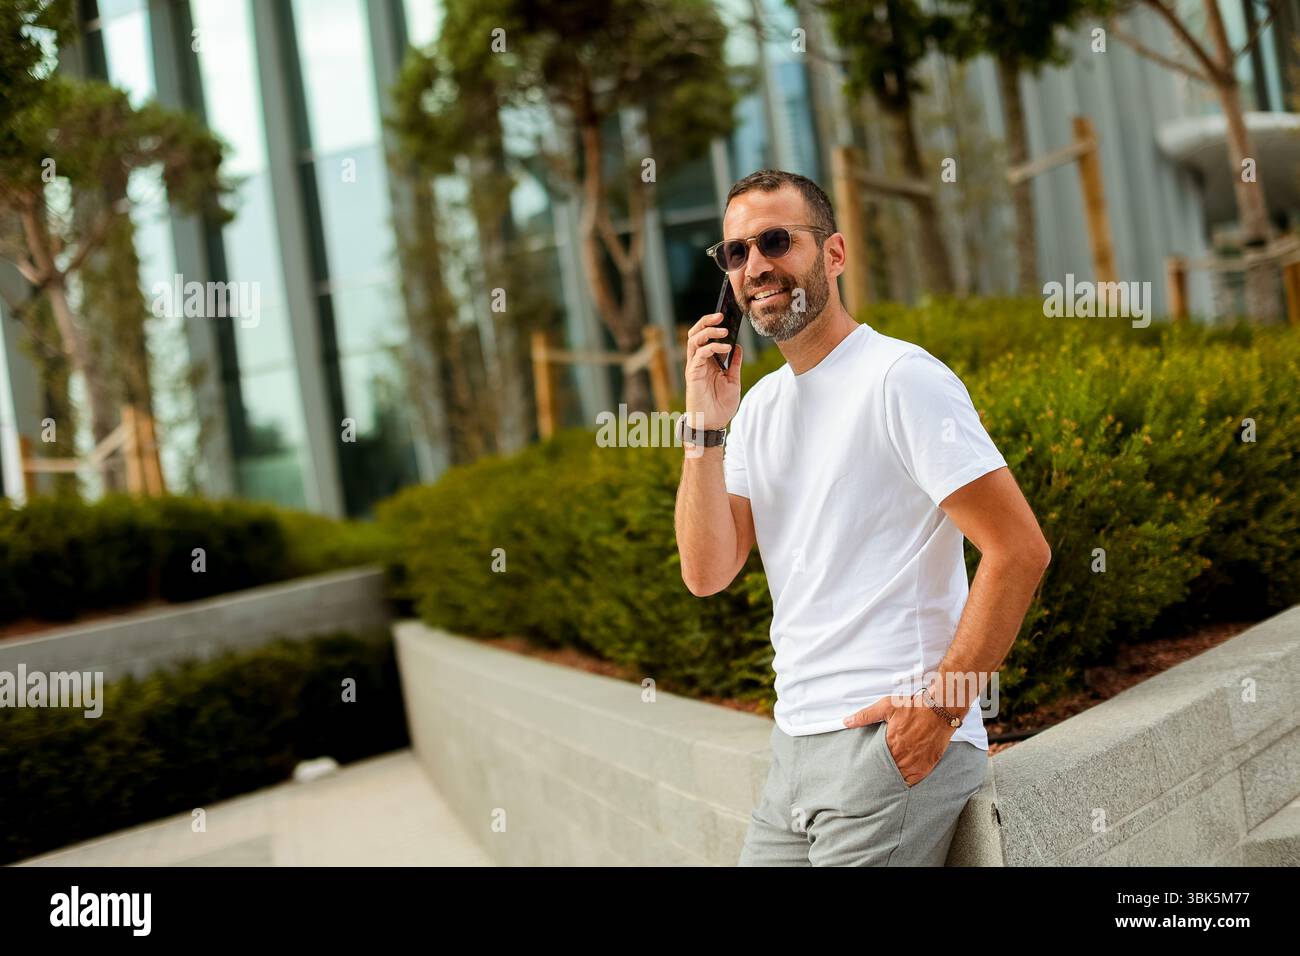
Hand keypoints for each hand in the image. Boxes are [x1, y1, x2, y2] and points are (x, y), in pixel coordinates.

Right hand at [683, 311, 741, 431]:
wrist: (713, 424)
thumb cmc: (721, 406)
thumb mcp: (733, 381)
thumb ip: (735, 364)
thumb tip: (738, 346)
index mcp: (707, 361)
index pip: (706, 337)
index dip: (714, 325)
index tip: (727, 316)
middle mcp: (698, 361)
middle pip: (696, 333)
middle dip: (706, 321)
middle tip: (721, 315)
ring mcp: (694, 366)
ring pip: (694, 340)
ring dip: (708, 331)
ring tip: (724, 329)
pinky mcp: (693, 374)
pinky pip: (699, 354)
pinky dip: (712, 347)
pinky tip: (725, 348)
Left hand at [842, 691, 956, 786]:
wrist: (940, 709)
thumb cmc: (915, 707)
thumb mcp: (886, 706)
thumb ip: (865, 715)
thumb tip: (847, 721)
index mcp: (892, 743)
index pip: (876, 762)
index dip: (870, 767)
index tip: (864, 771)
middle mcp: (904, 755)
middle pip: (888, 772)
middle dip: (880, 775)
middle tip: (872, 780)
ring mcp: (917, 762)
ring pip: (900, 778)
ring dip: (893, 779)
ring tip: (884, 783)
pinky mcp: (928, 764)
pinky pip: (915, 780)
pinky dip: (907, 782)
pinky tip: (901, 782)